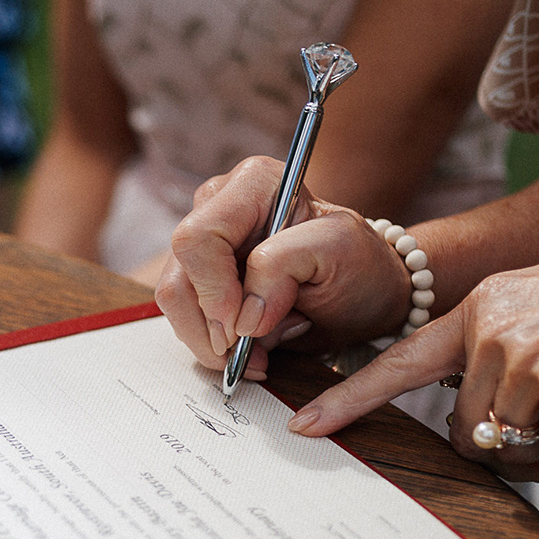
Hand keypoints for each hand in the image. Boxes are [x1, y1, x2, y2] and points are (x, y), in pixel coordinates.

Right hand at [154, 156, 414, 377]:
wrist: (363, 292)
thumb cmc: (358, 265)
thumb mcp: (339, 251)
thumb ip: (283, 265)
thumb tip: (241, 317)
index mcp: (252, 184)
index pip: (198, 238)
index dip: (214, 291)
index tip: (243, 328)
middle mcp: (218, 206)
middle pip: (178, 278)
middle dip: (213, 329)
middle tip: (254, 354)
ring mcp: (204, 245)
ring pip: (175, 306)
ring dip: (215, 344)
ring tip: (262, 350)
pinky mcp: (199, 279)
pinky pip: (185, 320)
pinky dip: (215, 346)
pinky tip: (253, 346)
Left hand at [284, 222, 538, 482]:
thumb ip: (503, 365)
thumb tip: (489, 439)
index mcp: (480, 310)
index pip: (398, 362)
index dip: (351, 399)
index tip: (306, 424)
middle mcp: (491, 329)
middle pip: (470, 429)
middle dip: (514, 437)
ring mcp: (524, 355)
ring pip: (517, 441)